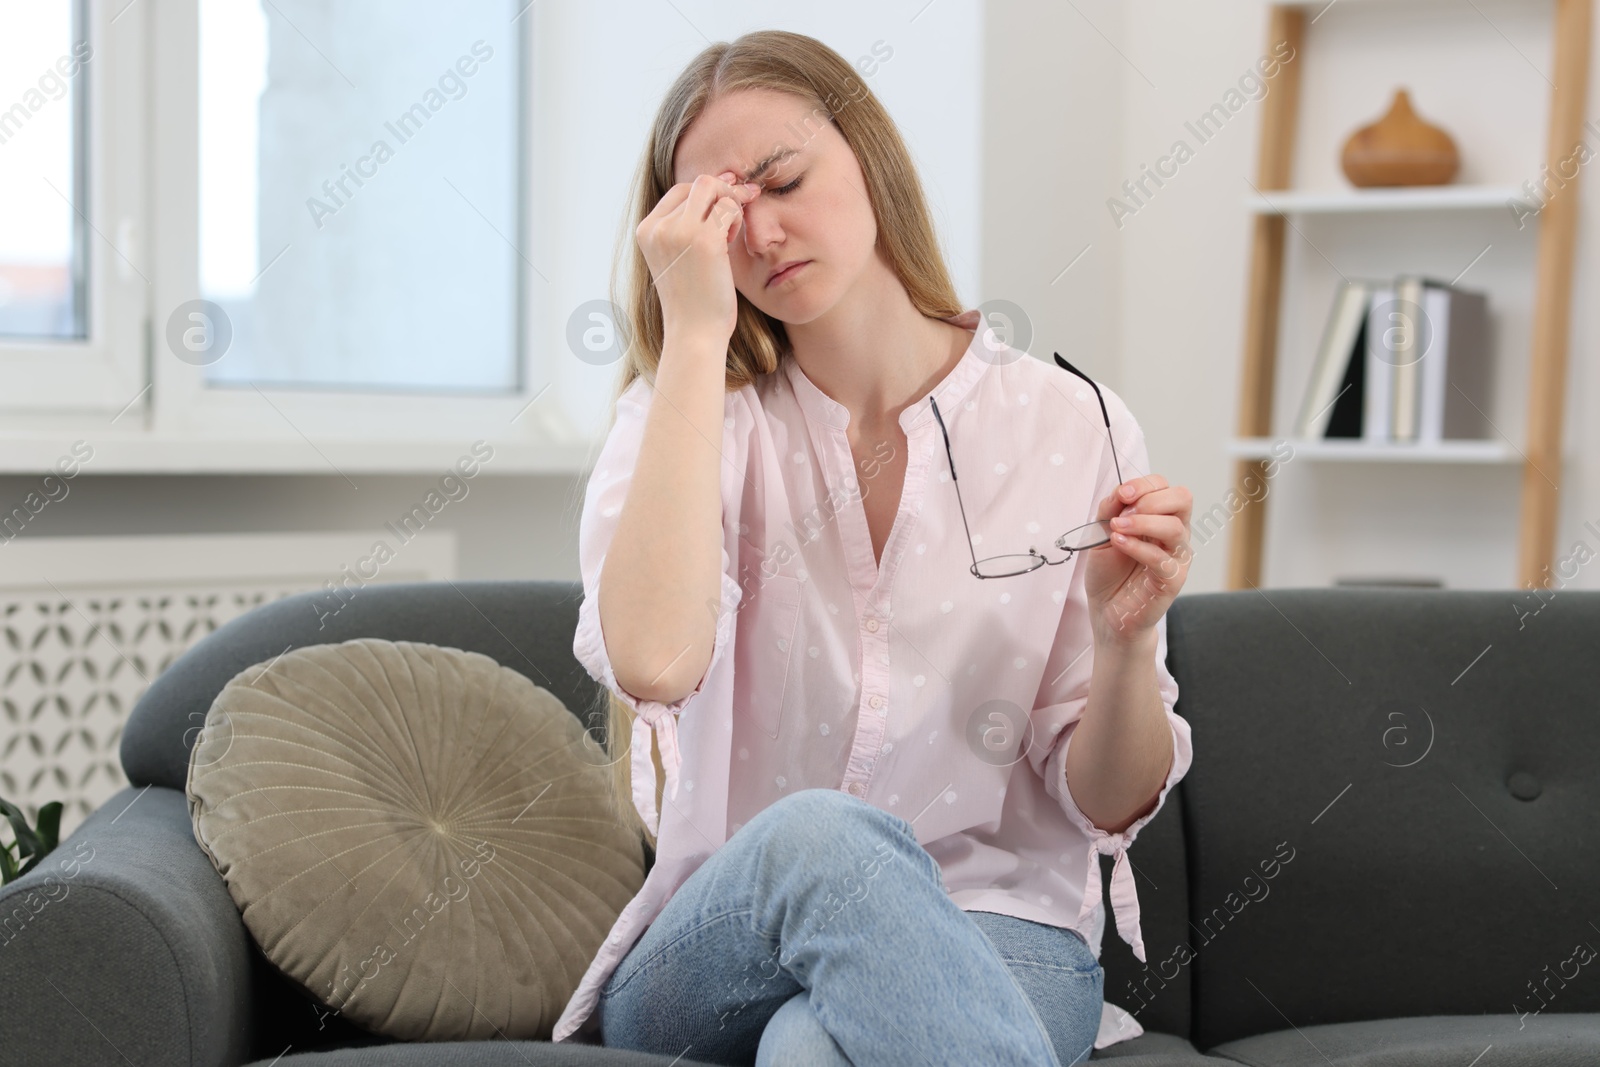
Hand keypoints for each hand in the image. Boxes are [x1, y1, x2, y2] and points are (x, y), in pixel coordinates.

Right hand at [635, 170, 761, 343]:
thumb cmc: (693, 300)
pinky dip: (737, 218)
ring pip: (713, 188)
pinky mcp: (704, 240)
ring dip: (731, 203)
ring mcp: (680, 231)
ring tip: (731, 233)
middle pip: (697, 184)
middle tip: (741, 206)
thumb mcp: (679, 258)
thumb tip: (717, 185)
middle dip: (723, 191)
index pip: (679, 192)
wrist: (694, 333)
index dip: (706, 193)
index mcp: (647, 230)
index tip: (726, 201)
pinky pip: (728, 207)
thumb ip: (686, 227)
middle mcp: (659, 227)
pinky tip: (733, 240)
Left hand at [1083, 474, 1192, 643]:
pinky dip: (1138, 547)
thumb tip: (1121, 491)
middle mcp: (1175, 533)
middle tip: (1123, 512)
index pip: (1166, 487)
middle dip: (1150, 499)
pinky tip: (1119, 543)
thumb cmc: (1109, 572)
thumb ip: (1110, 509)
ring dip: (1142, 522)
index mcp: (1161, 517)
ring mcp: (1177, 556)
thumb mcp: (1101, 533)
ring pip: (1174, 527)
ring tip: (1116, 529)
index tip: (1121, 495)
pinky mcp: (1173, 580)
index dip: (1144, 485)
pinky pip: (1162, 559)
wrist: (1108, 611)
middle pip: (1182, 498)